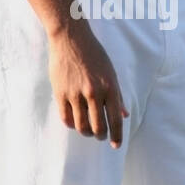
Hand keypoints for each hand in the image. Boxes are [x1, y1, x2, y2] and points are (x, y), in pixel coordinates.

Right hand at [48, 21, 128, 146]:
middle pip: (98, 127)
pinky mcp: (60, 93)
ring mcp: (75, 94)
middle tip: (100, 136)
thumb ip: (117, 96)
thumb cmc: (94, 54)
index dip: (116, 136)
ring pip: (81, 126)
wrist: (71, 39)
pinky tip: (75, 122)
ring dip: (86, 133)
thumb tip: (124, 115)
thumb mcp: (111, 73)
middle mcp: (94, 93)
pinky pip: (66, 118)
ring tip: (88, 131)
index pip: (115, 120)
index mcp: (110, 88)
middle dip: (100, 136)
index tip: (116, 145)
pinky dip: (72, 124)